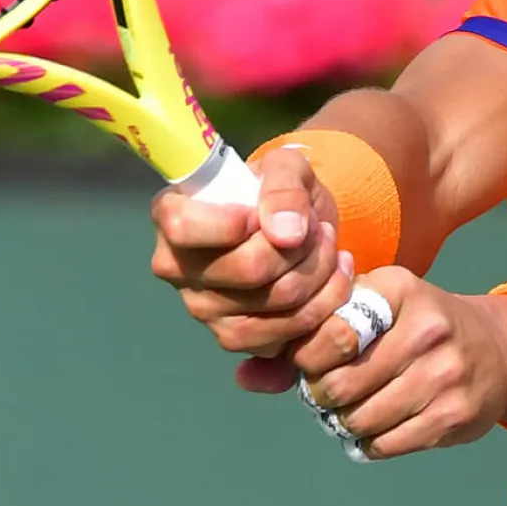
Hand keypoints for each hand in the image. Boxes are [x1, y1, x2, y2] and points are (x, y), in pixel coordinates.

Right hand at [150, 147, 356, 363]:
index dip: (230, 223)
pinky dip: (324, 304)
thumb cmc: (277, 190)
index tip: (260, 214)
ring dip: (318, 273)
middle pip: (248, 270)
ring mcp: (203, 310)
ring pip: (277, 303)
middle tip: (318, 227)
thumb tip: (286, 233)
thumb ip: (284, 186)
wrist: (295, 227)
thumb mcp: (286, 167)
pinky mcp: (234, 338)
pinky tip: (333, 277)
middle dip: (299, 246)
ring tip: (329, 246)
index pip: (183, 228)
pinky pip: (287, 334)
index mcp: (173, 217)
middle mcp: (177, 268)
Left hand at [287, 267, 506, 460]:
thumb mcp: (373, 310)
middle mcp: (426, 327)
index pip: (331, 331)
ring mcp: (444, 373)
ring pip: (361, 417)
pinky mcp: (455, 414)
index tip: (308, 364)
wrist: (498, 351)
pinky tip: (374, 427)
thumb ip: (310, 337)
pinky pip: (387, 443)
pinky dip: (369, 442)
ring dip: (344, 422)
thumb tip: (244, 377)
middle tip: (326, 393)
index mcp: (399, 289)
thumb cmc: (417, 326)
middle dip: (322, 395)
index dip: (306, 358)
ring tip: (349, 410)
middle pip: (341, 382)